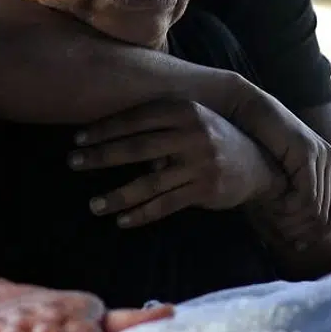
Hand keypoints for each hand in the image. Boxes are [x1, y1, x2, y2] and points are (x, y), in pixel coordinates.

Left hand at [72, 100, 284, 226]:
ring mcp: (200, 164)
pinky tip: (122, 220)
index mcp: (185, 111)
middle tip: (74, 162)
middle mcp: (193, 134)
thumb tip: (113, 137)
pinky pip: (165, 205)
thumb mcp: (191, 121)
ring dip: (117, 195)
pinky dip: (142, 214)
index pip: (137, 118)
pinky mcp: (205, 190)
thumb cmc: (213, 139)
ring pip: (149, 183)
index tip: (78, 139)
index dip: (105, 129)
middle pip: (137, 147)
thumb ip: (160, 125)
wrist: (257, 164)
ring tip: (94, 205)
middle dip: (102, 156)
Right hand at [224, 84, 330, 243]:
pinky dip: (289, 209)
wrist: (241, 110)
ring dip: (293, 222)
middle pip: (330, 215)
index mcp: (323, 164)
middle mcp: (327, 158)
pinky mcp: (307, 152)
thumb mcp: (272, 178)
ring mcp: (321, 154)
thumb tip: (298, 243)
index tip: (296, 245)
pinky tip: (272, 207)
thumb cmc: (248, 145)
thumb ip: (286, 200)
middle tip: (284, 240)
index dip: (317, 233)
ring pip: (317, 209)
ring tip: (273, 223)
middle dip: (304, 232)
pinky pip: (306, 196)